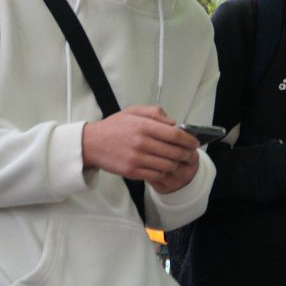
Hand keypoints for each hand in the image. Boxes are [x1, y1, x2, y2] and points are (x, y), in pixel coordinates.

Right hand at [82, 105, 200, 184]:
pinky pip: (156, 174)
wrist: (91, 144)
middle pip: (175, 152)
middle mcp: (141, 143)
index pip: (175, 135)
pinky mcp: (132, 172)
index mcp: (143, 126)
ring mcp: (137, 159)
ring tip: (177, 161)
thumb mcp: (133, 111)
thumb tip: (174, 123)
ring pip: (168, 165)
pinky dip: (164, 172)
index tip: (195, 143)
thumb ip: (155, 113)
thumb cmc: (114, 126)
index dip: (189, 140)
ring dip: (176, 164)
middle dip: (186, 154)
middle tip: (190, 154)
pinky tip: (164, 167)